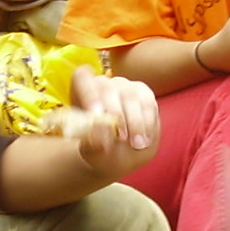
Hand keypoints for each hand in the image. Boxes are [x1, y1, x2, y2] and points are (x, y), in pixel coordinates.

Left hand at [68, 64, 158, 179]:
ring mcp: (124, 86)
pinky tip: (145, 140)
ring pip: (130, 96)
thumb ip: (93, 142)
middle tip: (121, 137)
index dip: (88, 93)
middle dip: (115, 113)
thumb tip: (101, 138)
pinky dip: (147, 124)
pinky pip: (148, 104)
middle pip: (107, 89)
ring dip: (135, 122)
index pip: (81, 78)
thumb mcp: (91, 149)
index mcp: (81, 91)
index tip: (94, 113)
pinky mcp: (144, 94)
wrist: (119, 152)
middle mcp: (103, 84)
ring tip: (136, 145)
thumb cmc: (99, 147)